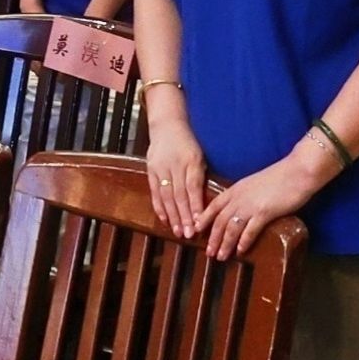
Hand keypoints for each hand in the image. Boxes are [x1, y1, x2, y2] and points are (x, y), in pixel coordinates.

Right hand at [145, 117, 211, 239]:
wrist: (167, 125)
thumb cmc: (188, 143)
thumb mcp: (200, 156)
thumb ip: (201, 177)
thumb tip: (208, 203)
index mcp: (191, 161)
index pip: (193, 187)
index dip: (196, 206)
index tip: (200, 224)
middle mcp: (175, 165)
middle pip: (179, 195)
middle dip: (184, 216)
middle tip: (188, 234)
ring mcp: (160, 167)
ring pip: (166, 195)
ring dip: (172, 215)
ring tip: (177, 231)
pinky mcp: (150, 169)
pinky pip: (155, 191)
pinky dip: (159, 206)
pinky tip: (164, 219)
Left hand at [196, 145, 329, 260]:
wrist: (297, 171)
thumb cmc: (280, 177)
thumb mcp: (255, 184)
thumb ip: (245, 195)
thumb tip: (241, 208)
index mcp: (236, 189)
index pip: (214, 205)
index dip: (204, 218)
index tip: (196, 229)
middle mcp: (239, 197)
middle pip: (219, 220)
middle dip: (212, 238)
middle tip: (208, 252)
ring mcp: (251, 205)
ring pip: (231, 228)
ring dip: (225, 244)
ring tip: (221, 256)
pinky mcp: (264, 212)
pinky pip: (250, 230)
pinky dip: (244, 242)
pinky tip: (241, 252)